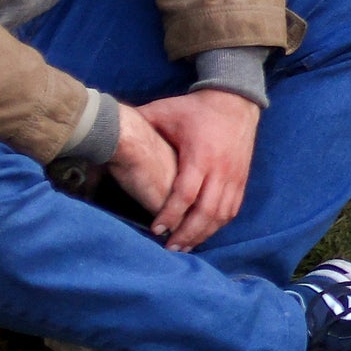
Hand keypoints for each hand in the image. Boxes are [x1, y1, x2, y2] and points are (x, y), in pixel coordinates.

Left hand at [133, 91, 260, 251]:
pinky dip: (218, 224)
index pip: (186, 194)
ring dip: (204, 234)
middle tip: (170, 248)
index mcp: (200, 155)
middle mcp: (220, 169)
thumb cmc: (194, 108)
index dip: (170, 214)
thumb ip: (140, 124)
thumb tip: (108, 130)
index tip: (156, 229)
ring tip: (185, 246)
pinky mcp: (242, 179)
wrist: (235, 101)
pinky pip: (232, 209)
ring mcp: (234, 176)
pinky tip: (203, 233)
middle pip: (206, 212)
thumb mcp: (164, 111)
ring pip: (221, 215)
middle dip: (188, 233)